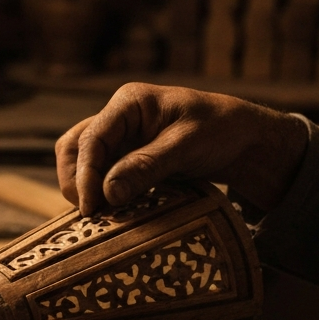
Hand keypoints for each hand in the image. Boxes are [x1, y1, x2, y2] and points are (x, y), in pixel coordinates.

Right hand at [55, 83, 308, 213]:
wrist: (243, 141)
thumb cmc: (221, 130)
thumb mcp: (186, 146)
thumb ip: (146, 166)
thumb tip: (108, 193)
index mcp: (129, 103)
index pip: (90, 139)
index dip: (85, 174)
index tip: (91, 206)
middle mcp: (118, 119)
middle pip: (74, 148)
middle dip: (76, 181)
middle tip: (92, 214)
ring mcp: (120, 140)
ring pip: (82, 163)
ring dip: (84, 189)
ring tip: (101, 216)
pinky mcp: (127, 161)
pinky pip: (102, 177)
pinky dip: (101, 195)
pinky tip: (113, 213)